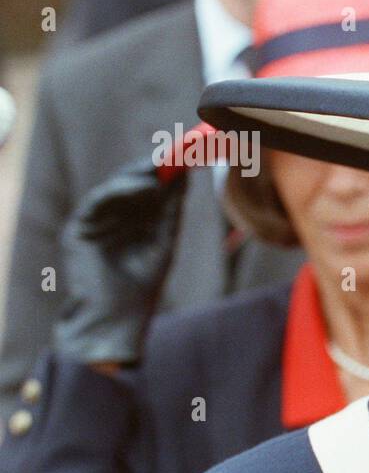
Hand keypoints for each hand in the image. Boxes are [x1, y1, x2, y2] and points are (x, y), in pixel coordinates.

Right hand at [53, 152, 189, 365]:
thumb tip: (182, 177)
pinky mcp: (79, 230)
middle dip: (149, 169)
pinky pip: (97, 201)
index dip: (162, 172)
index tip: (185, 156)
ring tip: (161, 172)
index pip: (144, 190)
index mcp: (131, 222)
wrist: (118, 317)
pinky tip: (144, 187)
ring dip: (137, 178)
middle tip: (173, 155)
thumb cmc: (143, 286)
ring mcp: (93, 223)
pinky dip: (120, 191)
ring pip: (113, 190)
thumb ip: (170, 211)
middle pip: (127, 185)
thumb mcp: (164, 242)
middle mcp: (111, 219)